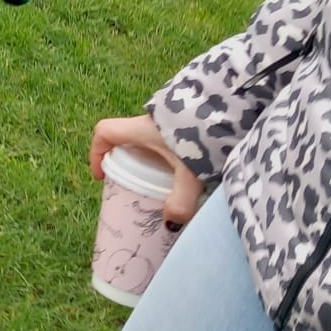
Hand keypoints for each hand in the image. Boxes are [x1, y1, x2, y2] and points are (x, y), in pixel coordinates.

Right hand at [89, 113, 204, 226]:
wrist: (233, 105)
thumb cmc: (202, 135)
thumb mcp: (190, 174)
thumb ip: (180, 201)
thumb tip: (170, 225)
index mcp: (140, 129)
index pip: (104, 132)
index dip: (96, 152)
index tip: (102, 175)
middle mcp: (150, 121)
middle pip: (125, 138)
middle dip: (125, 160)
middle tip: (134, 184)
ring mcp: (169, 119)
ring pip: (148, 139)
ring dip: (150, 158)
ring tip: (162, 181)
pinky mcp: (187, 120)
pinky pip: (167, 139)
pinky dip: (169, 155)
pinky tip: (186, 170)